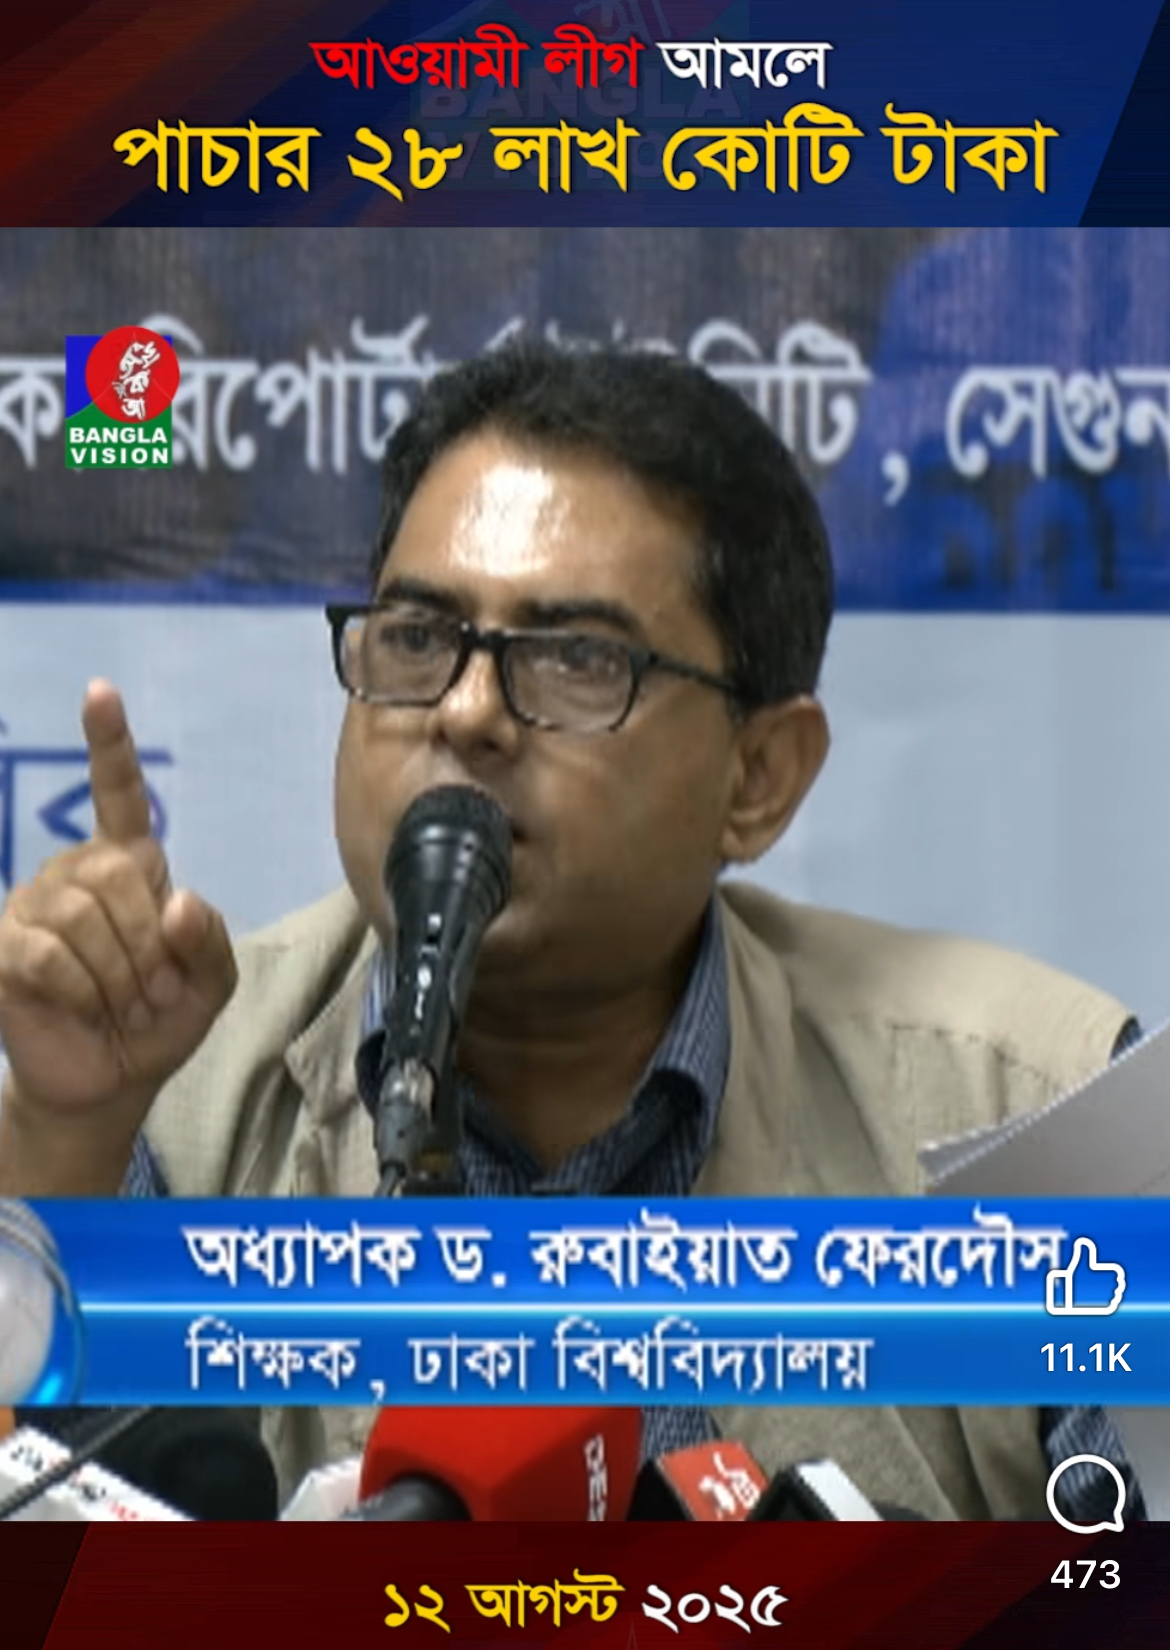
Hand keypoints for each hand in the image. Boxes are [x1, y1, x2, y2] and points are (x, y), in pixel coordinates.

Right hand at [0, 681, 236, 1187]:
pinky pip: (49, 953)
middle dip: (149, 947)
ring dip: (118, 976)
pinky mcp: (4, 946)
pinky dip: (81, 990)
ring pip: (85, 918)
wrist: (110, 1081)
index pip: (119, 794)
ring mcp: (32, 905)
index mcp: (128, 865)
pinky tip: (81, 1007)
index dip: (109, 744)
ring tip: (119, 1003)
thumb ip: (211, 940)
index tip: (100, 691)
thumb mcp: (211, 983)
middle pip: (119, 876)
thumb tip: (177, 902)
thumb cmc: (159, 1022)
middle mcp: (74, 872)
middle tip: (150, 989)